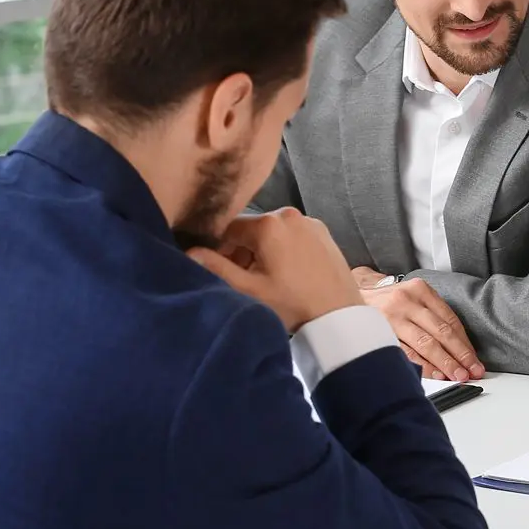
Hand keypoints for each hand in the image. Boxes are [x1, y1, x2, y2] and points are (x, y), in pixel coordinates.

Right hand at [188, 209, 361, 331]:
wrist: (339, 315)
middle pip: (250, 229)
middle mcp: (289, 214)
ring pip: (272, 232)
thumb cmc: (291, 303)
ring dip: (262, 250)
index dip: (219, 250)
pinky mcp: (323, 232)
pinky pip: (292, 234)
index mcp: (268, 224)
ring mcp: (310, 221)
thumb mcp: (248, 289)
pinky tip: (287, 273)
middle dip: (241, 251)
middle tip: (245, 279)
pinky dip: (283, 248)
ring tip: (267, 279)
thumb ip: (216, 267)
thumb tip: (189, 252)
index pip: (227, 229)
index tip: (224, 271)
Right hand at [356, 270, 482, 381]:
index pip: (449, 320)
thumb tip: (458, 347)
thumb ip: (432, 315)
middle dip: (459, 355)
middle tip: (471, 371)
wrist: (347, 297)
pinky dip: (422, 365)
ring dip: (444, 363)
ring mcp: (391, 317)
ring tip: (457, 376)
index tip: (474, 360)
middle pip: (440, 332)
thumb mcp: (411, 297)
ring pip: (425, 343)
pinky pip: (405, 353)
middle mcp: (406, 300)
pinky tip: (433, 374)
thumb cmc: (386, 302)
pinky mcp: (378, 332)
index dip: (464, 343)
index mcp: (419, 290)